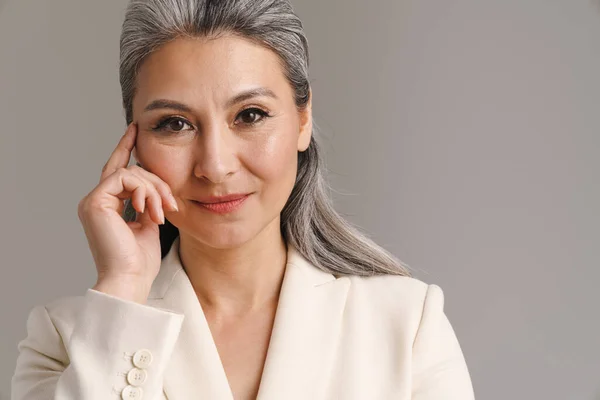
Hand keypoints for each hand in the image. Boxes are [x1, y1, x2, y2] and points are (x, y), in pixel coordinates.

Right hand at [77, 123, 178, 303]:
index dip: (126, 147)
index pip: (118, 170)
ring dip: (154, 190)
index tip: (136, 128)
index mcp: (108, 206)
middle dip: (156, 181)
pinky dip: (144, 192)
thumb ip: (148, 203)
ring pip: (130, 172)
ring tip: (162, 213)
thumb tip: (156, 189)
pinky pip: (125, 178)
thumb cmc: (140, 261)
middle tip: (172, 204)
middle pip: (130, 170)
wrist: (130, 280)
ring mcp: (93, 201)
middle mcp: (96, 201)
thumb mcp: (149, 225)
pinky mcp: (95, 202)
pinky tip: (149, 211)